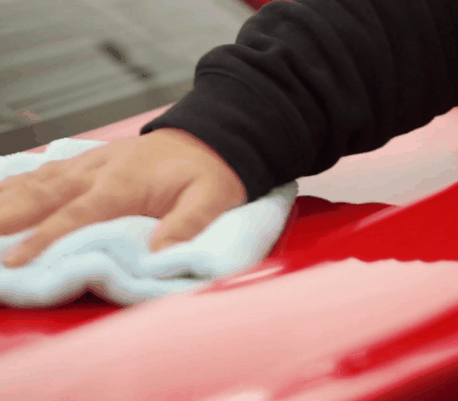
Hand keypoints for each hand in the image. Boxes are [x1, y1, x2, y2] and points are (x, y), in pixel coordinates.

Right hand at [0, 128, 246, 266]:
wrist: (210, 135)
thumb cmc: (209, 171)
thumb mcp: (212, 198)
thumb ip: (187, 225)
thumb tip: (158, 256)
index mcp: (124, 183)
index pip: (76, 215)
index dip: (44, 240)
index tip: (15, 263)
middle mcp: (97, 171)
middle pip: (41, 195)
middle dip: (5, 217)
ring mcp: (88, 164)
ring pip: (35, 181)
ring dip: (4, 200)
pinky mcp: (87, 162)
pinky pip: (43, 171)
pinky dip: (15, 182)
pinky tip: (0, 193)